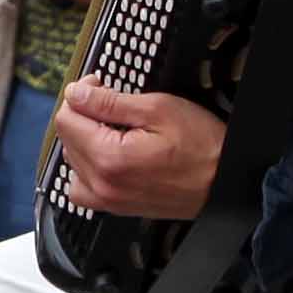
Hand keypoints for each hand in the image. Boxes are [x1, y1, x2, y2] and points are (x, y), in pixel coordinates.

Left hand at [52, 78, 225, 219]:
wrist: (226, 181)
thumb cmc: (202, 146)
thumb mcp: (157, 108)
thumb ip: (108, 102)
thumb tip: (76, 94)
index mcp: (109, 157)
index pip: (66, 120)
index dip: (80, 94)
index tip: (98, 85)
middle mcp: (103, 184)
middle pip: (67, 140)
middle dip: (83, 115)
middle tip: (112, 102)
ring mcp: (109, 200)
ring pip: (73, 162)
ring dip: (84, 140)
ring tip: (112, 129)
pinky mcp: (117, 207)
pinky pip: (83, 188)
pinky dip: (87, 170)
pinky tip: (107, 156)